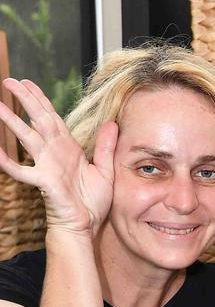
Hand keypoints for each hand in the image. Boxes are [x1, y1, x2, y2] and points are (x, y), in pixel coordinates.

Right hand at [0, 78, 114, 234]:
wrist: (86, 225)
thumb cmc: (93, 200)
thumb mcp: (106, 170)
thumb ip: (106, 147)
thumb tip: (113, 123)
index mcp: (68, 147)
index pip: (52, 117)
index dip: (40, 99)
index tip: (27, 82)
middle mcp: (54, 152)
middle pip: (38, 120)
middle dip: (25, 100)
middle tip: (8, 81)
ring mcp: (47, 166)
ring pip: (28, 138)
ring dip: (13, 122)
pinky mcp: (44, 182)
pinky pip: (22, 171)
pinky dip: (8, 163)